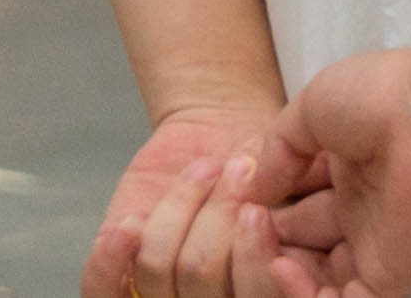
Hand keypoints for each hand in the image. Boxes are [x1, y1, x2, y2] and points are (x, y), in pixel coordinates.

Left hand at [87, 104, 310, 297]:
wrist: (223, 130)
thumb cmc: (273, 162)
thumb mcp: (305, 184)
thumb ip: (306, 216)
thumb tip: (290, 246)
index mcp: (266, 287)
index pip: (262, 297)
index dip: (255, 269)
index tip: (257, 213)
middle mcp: (217, 297)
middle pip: (207, 289)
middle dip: (220, 221)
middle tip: (240, 166)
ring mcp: (161, 294)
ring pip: (161, 274)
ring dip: (182, 209)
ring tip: (206, 166)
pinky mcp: (115, 279)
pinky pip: (104, 290)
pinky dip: (110, 261)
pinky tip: (129, 227)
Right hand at [264, 50, 410, 295]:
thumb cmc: (386, 96)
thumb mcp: (312, 110)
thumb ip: (275, 153)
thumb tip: (248, 191)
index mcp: (341, 179)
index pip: (283, 217)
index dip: (252, 218)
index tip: (235, 204)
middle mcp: (356, 216)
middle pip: (288, 254)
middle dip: (253, 248)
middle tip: (249, 225)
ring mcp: (373, 248)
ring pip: (307, 286)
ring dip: (271, 277)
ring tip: (271, 249)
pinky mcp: (391, 274)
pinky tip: (288, 269)